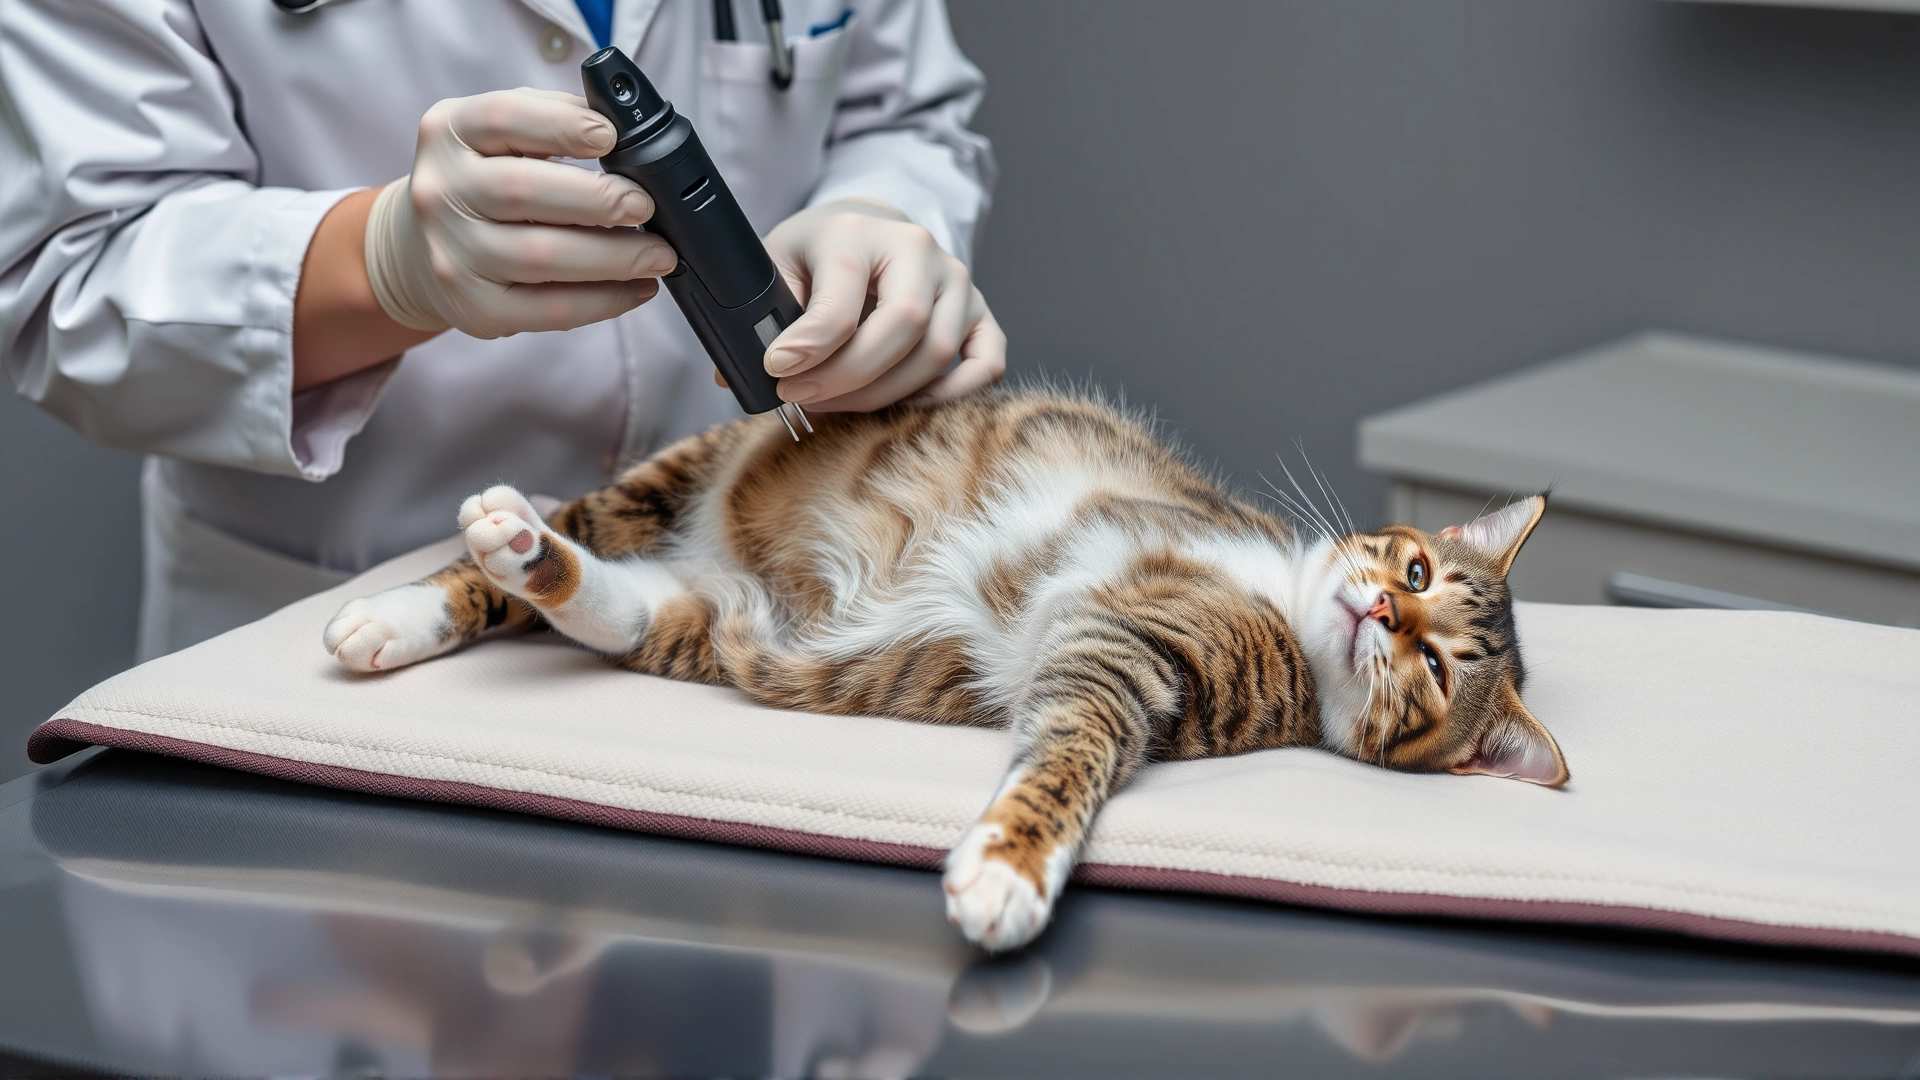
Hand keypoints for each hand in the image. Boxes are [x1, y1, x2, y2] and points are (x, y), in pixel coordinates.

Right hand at [366, 87, 677, 338]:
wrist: (418, 247)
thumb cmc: (481, 180)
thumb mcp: (499, 135)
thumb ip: (552, 118)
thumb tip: (626, 127)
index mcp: (448, 132)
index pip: (503, 118)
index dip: (562, 125)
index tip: (612, 137)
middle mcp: (441, 191)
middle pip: (525, 191)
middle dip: (599, 200)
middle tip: (646, 206)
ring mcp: (452, 254)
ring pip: (543, 256)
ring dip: (615, 257)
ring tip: (659, 254)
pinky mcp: (475, 307)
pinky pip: (551, 309)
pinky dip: (605, 300)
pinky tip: (638, 288)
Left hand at [756, 199, 1005, 411]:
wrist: (865, 232)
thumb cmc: (816, 256)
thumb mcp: (777, 266)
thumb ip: (758, 314)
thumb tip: (734, 374)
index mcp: (857, 230)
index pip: (843, 299)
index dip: (810, 346)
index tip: (778, 371)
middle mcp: (917, 248)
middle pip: (902, 326)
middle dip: (848, 377)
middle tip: (802, 397)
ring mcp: (957, 280)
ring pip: (936, 354)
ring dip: (885, 395)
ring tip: (837, 402)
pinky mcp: (980, 312)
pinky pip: (985, 364)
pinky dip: (952, 395)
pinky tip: (905, 403)